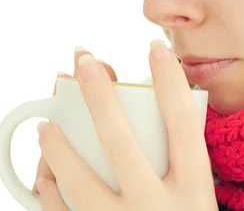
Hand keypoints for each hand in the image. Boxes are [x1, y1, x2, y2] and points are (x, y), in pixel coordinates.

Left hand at [34, 41, 217, 210]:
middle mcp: (160, 209)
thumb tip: (156, 108)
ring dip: (58, 149)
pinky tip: (45, 173)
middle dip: (99, 97)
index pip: (183, 124)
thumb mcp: (199, 197)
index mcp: (193, 190)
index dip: (169, 82)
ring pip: (80, 184)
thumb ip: (183, 159)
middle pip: (123, 144)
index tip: (154, 48)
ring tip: (46, 124)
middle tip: (84, 63)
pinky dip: (49, 192)